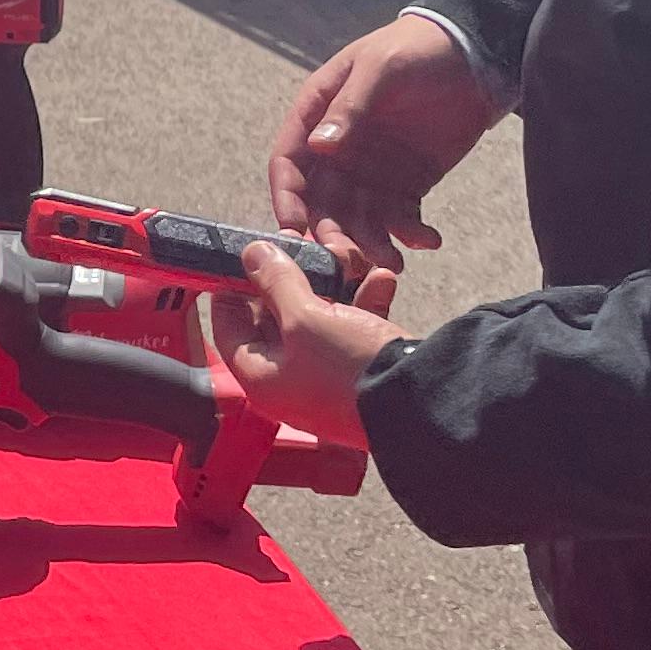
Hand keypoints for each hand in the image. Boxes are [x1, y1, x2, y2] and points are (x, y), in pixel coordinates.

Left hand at [209, 242, 401, 451]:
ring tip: (350, 258)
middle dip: (295, 277)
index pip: (228, 325)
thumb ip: (277, 282)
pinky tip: (381, 280)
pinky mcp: (361, 370)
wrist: (422, 403)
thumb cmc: (352, 370)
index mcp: (260, 376)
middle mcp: (288, 380)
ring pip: (319, 316)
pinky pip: (353, 328)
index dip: (233, 286)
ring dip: (336, 283)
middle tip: (306, 245)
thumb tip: (250, 253)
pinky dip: (365, 302)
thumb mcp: (306, 318)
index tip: (246, 256)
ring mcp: (326, 376)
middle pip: (276, 317)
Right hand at [266, 15, 498, 279]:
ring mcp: (372, 170)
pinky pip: (400, 219)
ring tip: (394, 262)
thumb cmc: (416, 48)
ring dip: (370, 244)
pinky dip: (410, 235)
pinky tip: (429, 240)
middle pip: (322, 202)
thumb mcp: (381, 68)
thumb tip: (319, 146)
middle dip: (331, 234)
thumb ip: (351, 106)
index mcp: (318, 115)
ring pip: (359, 219)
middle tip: (350, 260)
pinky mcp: (407, 184)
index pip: (290, 163)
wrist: (474, 54)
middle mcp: (338, 149)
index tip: (293, 232)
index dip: (288, 198)